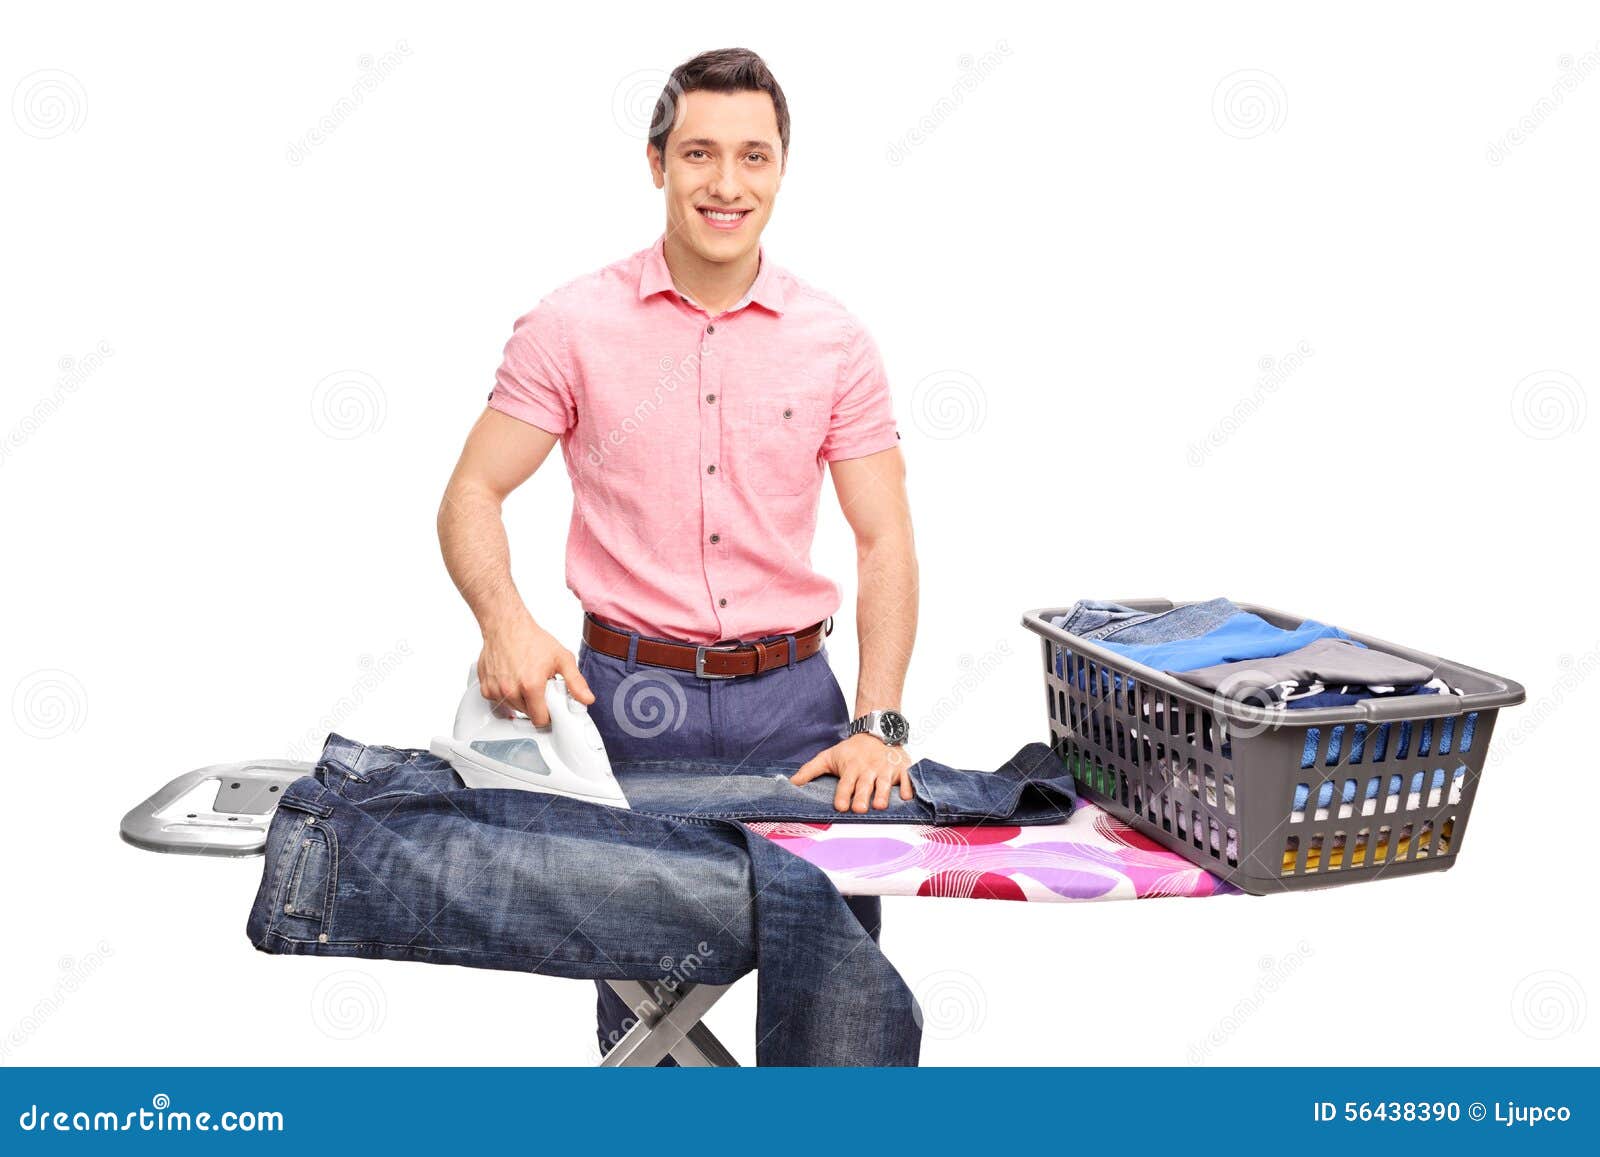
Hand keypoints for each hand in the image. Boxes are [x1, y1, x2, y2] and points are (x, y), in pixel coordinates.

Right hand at [477, 613, 593, 725]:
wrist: (506, 625)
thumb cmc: (531, 639)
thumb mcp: (562, 658)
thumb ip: (576, 682)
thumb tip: (586, 699)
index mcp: (531, 686)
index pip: (540, 720)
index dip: (548, 715)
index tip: (551, 707)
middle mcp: (511, 690)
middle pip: (527, 714)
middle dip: (535, 704)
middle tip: (539, 687)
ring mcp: (496, 690)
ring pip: (512, 708)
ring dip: (520, 700)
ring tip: (526, 680)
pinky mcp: (485, 687)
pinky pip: (498, 701)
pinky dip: (506, 694)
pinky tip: (512, 679)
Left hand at [790, 732, 912, 812]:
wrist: (877, 731)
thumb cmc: (851, 750)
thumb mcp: (828, 756)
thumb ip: (809, 771)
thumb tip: (790, 784)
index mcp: (851, 767)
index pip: (845, 783)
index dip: (843, 795)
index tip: (841, 807)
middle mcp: (869, 769)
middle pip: (865, 785)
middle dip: (862, 796)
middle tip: (859, 809)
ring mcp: (886, 768)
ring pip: (885, 783)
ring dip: (883, 794)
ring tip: (880, 806)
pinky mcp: (902, 768)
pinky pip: (907, 778)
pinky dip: (908, 787)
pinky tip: (907, 797)